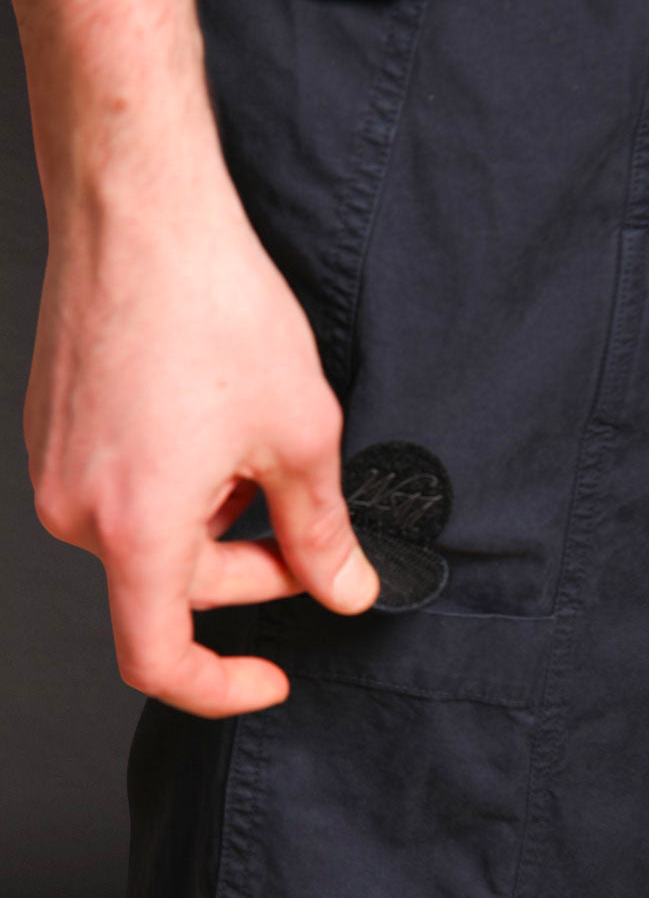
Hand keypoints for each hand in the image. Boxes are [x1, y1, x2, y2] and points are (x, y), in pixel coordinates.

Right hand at [23, 146, 379, 718]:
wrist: (139, 211)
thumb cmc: (211, 308)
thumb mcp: (300, 436)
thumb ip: (322, 534)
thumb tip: (345, 589)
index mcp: (133, 529)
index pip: (160, 659)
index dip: (221, 686)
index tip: (272, 676)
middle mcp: (76, 510)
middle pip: (173, 588)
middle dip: (253, 566)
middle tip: (309, 524)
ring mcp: (55, 469)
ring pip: (153, 537)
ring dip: (218, 517)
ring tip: (257, 442)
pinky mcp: (55, 433)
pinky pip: (125, 493)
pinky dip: (181, 484)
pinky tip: (214, 422)